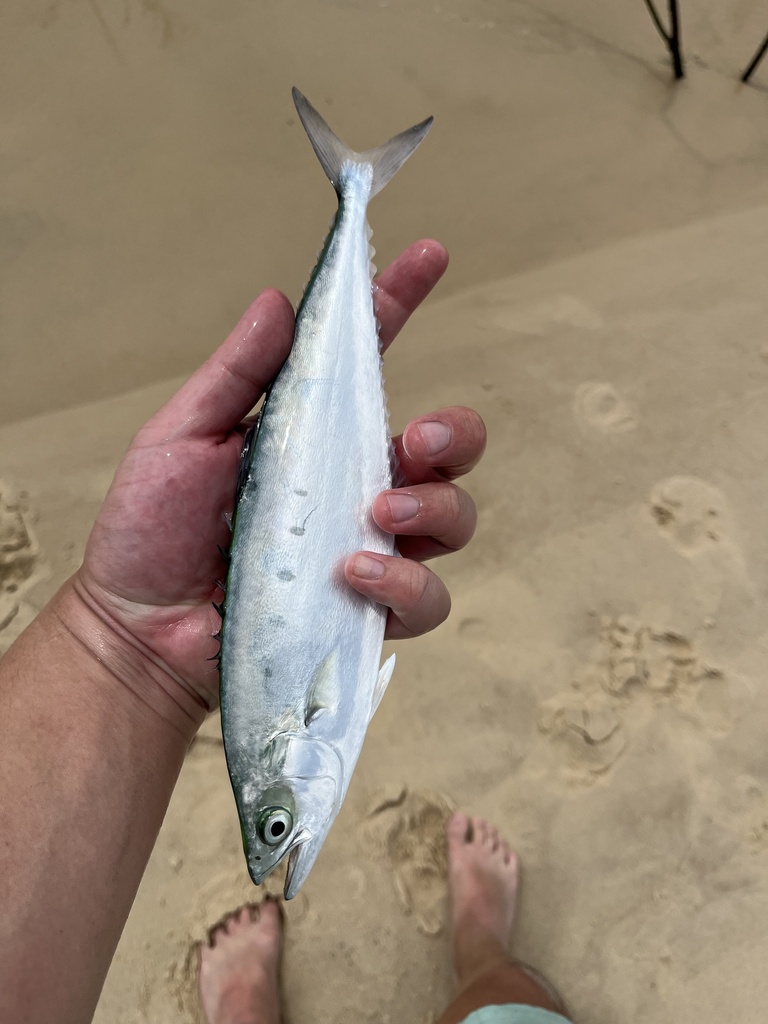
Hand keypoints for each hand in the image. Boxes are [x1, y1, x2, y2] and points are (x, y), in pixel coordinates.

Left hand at [74, 241, 485, 717]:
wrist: (138, 629)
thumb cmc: (153, 530)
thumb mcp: (183, 436)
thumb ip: (236, 376)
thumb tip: (277, 301)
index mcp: (315, 434)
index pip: (371, 360)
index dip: (402, 304)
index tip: (429, 255)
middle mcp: (355, 486)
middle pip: (450, 448)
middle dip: (454, 434)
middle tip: (414, 439)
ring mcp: (370, 549)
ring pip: (455, 518)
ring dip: (433, 507)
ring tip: (375, 514)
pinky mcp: (368, 611)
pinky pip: (427, 596)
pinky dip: (402, 583)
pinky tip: (351, 577)